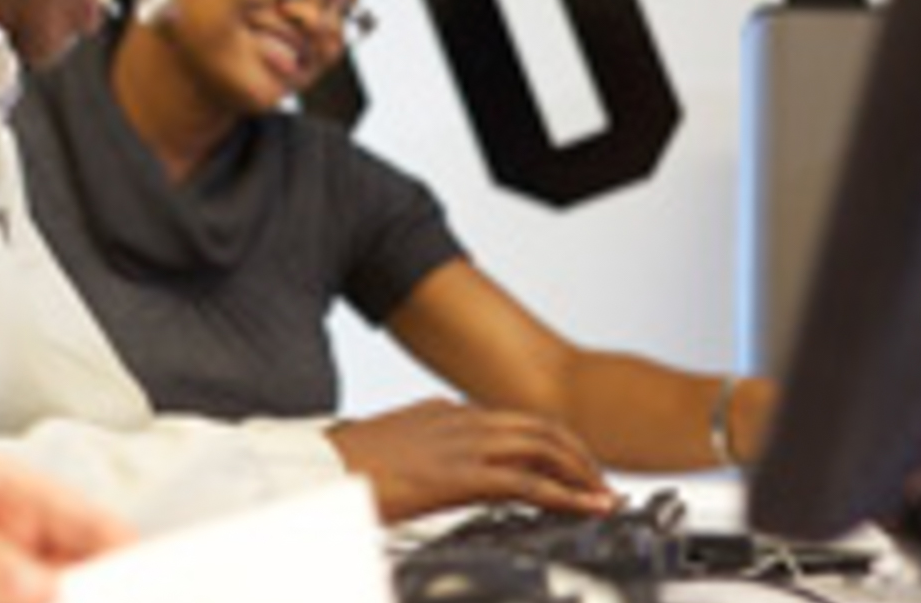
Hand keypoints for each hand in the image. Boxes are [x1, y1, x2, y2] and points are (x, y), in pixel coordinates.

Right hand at [327, 398, 616, 521]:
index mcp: (442, 411)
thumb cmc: (344, 468)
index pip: (512, 421)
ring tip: (602, 496)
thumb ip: (422, 455)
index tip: (568, 463)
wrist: (317, 469)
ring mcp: (462, 442)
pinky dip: (564, 494)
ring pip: (543, 447)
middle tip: (599, 480)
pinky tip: (584, 508)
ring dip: (580, 471)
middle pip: (539, 426)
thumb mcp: (393, 451)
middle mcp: (459, 418)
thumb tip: (432, 475)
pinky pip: (527, 482)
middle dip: (577, 453)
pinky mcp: (461, 474)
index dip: (549, 441)